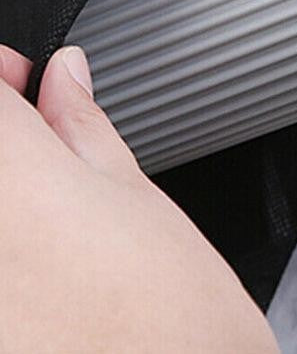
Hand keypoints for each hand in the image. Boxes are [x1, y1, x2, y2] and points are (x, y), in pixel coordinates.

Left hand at [0, 44, 277, 352]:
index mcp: (11, 183)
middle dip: (10, 140)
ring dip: (10, 199)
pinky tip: (38, 270)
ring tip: (46, 223)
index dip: (4, 76)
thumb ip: (83, 129)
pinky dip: (12, 250)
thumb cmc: (176, 324)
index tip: (25, 82)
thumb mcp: (139, 199)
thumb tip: (63, 76)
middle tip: (39, 144)